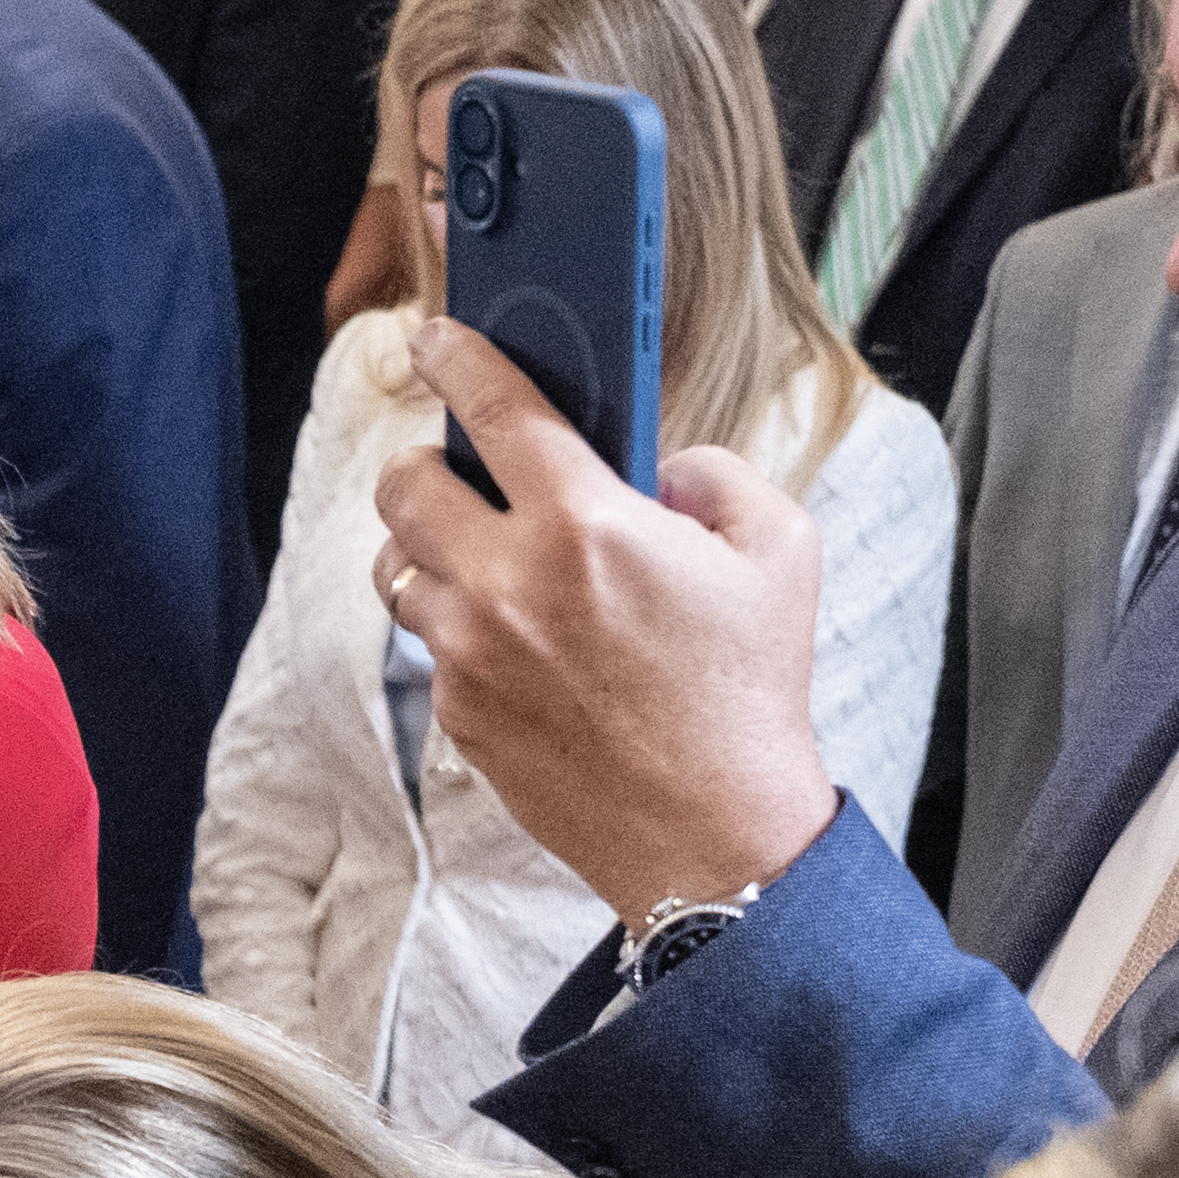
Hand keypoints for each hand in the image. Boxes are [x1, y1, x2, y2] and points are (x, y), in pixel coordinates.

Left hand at [368, 321, 842, 921]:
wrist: (715, 837)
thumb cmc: (751, 695)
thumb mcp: (781, 551)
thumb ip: (718, 476)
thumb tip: (659, 467)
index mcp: (588, 524)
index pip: (494, 409)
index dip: (455, 358)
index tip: (434, 339)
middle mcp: (510, 582)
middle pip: (404, 484)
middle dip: (426, 462)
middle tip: (463, 471)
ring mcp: (471, 653)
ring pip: (397, 567)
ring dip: (428, 548)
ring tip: (482, 557)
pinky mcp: (459, 713)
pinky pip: (429, 643)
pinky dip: (458, 626)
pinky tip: (515, 639)